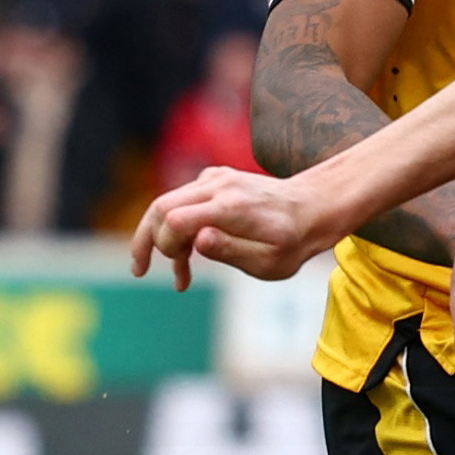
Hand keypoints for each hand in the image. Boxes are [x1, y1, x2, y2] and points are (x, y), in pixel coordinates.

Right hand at [132, 164, 340, 287]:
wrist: (315, 208)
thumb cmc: (294, 242)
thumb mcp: (269, 261)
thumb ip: (231, 251)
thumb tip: (197, 241)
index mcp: (231, 207)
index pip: (175, 220)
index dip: (165, 246)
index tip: (178, 270)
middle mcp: (220, 186)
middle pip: (161, 206)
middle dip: (145, 240)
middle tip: (139, 270)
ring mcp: (217, 179)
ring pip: (169, 202)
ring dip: (162, 237)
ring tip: (179, 275)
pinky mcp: (217, 180)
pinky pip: (185, 200)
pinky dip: (178, 226)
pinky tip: (189, 256)